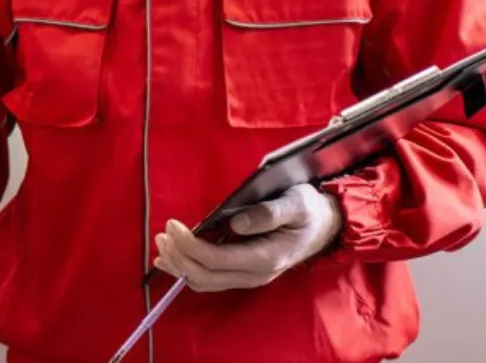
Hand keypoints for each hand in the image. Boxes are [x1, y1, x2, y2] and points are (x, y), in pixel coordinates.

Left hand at [153, 184, 343, 291]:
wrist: (324, 226)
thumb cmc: (308, 211)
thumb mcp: (296, 203)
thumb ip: (268, 213)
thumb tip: (237, 223)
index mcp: (266, 257)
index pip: (217, 260)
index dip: (190, 245)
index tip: (173, 225)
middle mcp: (255, 273)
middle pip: (205, 276)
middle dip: (179, 256)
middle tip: (163, 233)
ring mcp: (249, 276)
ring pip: (204, 282)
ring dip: (179, 265)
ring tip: (161, 243)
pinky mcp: (243, 272)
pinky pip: (209, 278)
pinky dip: (187, 269)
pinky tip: (171, 258)